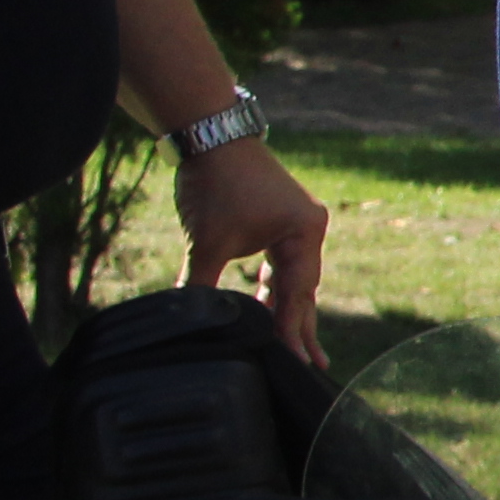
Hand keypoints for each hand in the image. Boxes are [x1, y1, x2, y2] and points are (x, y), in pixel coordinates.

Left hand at [174, 138, 330, 363]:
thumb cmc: (216, 183)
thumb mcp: (207, 241)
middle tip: (315, 365)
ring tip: (293, 343)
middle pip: (304, 289)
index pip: (298, 293)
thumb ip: (199, 283)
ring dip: (287, 308)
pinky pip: (279, 262)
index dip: (292, 329)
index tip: (293, 362)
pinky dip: (272, 286)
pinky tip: (267, 305)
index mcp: (304, 233)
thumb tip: (185, 319)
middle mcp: (307, 229)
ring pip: (291, 277)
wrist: (209, 134)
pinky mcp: (277, 219)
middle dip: (303, 327)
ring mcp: (294, 223)